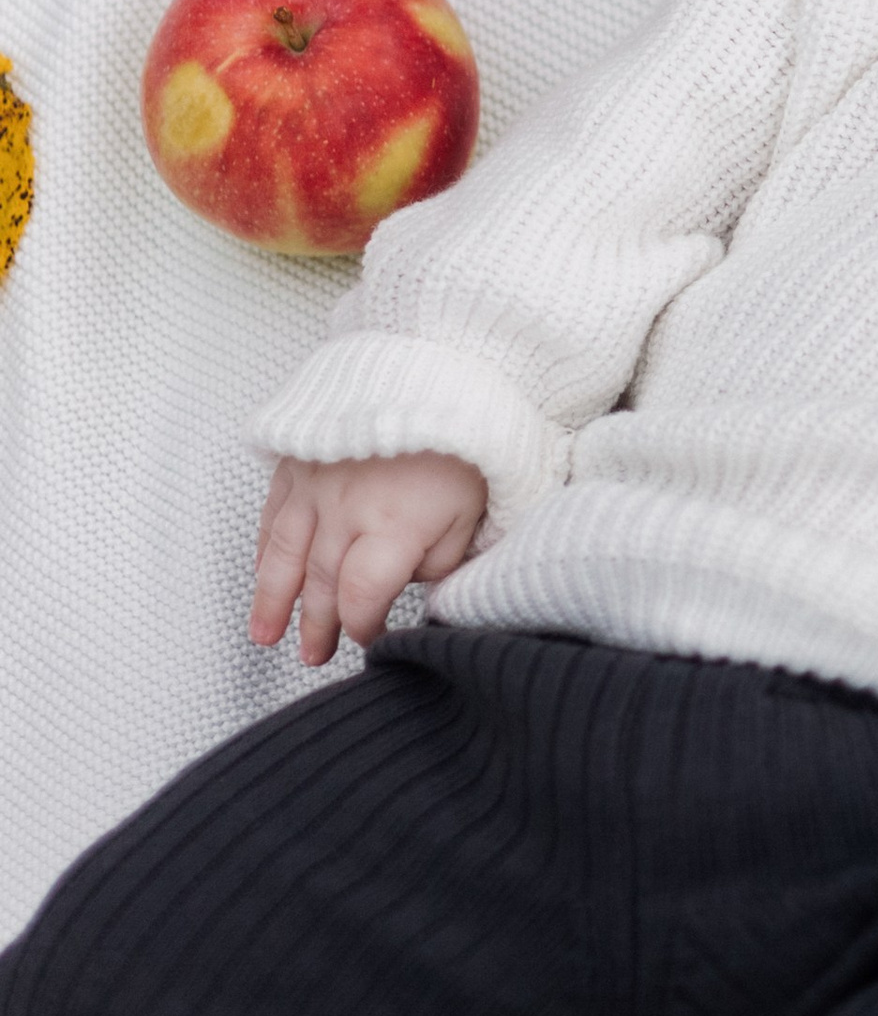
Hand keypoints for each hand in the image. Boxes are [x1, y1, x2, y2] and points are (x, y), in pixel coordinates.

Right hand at [249, 451, 487, 665]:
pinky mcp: (299, 460)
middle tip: (312, 654)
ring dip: (272, 599)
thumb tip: (415, 585)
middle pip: (321, 583)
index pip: (362, 597)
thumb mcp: (476, 508)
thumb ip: (444, 560)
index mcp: (393, 527)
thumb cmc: (465, 436)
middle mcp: (345, 510)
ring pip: (285, 554)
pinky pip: (273, 514)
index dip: (362, 626)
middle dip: (315, 625)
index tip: (369, 637)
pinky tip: (263, 572)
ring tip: (264, 634)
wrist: (436, 361)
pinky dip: (265, 547)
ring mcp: (315, 484)